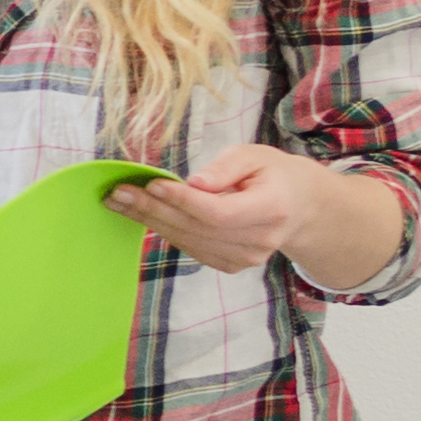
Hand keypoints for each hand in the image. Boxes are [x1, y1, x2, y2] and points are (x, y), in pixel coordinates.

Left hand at [110, 140, 393, 287]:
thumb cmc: (274, 174)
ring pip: (188, 241)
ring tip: (119, 201)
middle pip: (196, 228)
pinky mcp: (232, 265)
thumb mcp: (256, 156)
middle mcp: (259, 240)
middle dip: (152, 209)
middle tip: (118, 192)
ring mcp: (246, 258)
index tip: (151, 183)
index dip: (182, 201)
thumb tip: (194, 183)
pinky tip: (143, 214)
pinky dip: (165, 230)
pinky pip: (191, 248)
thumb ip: (226, 167)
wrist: (301, 208)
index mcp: (271, 209)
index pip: (217, 212)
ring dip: (150, 221)